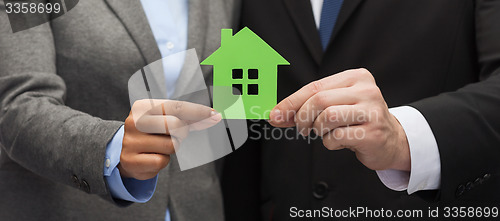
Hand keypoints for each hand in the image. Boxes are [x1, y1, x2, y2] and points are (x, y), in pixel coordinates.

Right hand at [119, 99, 221, 179]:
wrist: (128, 153)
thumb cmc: (153, 133)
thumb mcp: (166, 119)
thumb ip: (189, 118)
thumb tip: (214, 116)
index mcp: (142, 106)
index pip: (176, 106)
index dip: (198, 111)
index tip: (215, 114)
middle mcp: (134, 122)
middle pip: (175, 125)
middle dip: (182, 132)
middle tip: (177, 134)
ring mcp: (131, 142)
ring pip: (171, 145)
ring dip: (172, 147)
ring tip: (160, 145)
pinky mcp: (131, 161)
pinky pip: (161, 161)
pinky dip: (163, 161)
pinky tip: (153, 157)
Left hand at [269, 68, 409, 170]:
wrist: (391, 140)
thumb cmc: (357, 121)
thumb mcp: (335, 106)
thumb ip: (307, 107)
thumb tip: (275, 115)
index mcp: (356, 77)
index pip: (315, 86)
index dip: (291, 102)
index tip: (275, 114)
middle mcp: (366, 90)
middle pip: (319, 100)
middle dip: (302, 117)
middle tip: (302, 129)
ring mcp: (372, 111)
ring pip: (327, 117)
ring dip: (317, 130)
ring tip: (324, 133)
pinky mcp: (373, 133)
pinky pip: (337, 137)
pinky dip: (330, 143)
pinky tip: (339, 142)